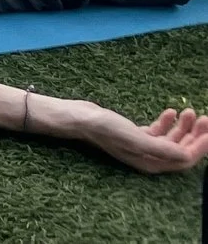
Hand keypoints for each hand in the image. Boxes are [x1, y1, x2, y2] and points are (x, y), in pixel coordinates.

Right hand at [78, 102, 207, 171]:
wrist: (79, 118)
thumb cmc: (106, 129)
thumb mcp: (136, 138)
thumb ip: (162, 149)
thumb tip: (187, 157)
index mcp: (151, 163)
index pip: (184, 159)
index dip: (200, 147)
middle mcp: (150, 158)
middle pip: (181, 149)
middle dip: (195, 136)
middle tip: (205, 118)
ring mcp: (143, 146)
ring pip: (172, 139)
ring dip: (183, 127)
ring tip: (190, 112)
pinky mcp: (136, 134)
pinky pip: (159, 131)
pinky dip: (167, 122)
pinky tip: (171, 112)